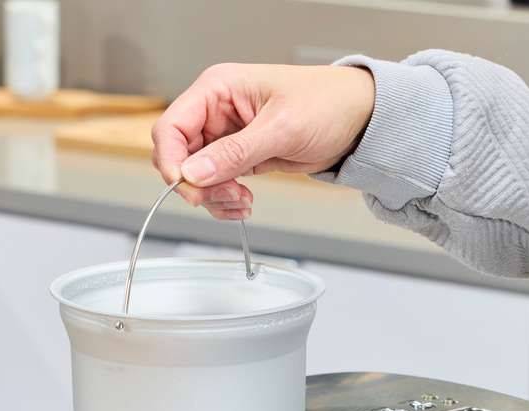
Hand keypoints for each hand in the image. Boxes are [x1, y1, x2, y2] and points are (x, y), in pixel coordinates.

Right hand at [151, 63, 375, 219]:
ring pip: (196, 176)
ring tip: (243, 201)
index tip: (188, 188)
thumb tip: (193, 173)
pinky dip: (225, 200)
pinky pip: (216, 184)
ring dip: (214, 197)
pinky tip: (245, 202)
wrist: (357, 119)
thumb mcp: (281, 128)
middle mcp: (215, 111)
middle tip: (226, 196)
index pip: (171, 126)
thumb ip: (235, 153)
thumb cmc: (327, 104)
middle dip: (197, 184)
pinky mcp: (239, 157)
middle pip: (179, 156)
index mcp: (217, 89)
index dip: (171, 161)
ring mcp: (226, 136)